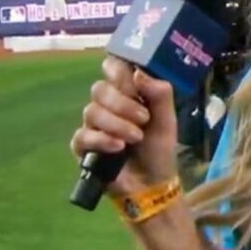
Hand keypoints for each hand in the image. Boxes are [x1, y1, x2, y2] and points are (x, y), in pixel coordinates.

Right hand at [70, 57, 179, 195]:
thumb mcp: (167, 119)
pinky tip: (117, 148)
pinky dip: (102, 140)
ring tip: (135, 138)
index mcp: (126, 93)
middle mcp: (106, 105)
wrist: (152, 182)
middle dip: (123, 104)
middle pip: (100, 89)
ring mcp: (93, 125)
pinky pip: (83, 135)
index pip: (112, 67)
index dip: (119, 72)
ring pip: (91, 111)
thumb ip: (159, 94)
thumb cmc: (158, 148)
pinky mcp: (83, 147)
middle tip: (144, 120)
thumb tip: (138, 73)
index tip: (133, 85)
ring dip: (117, 124)